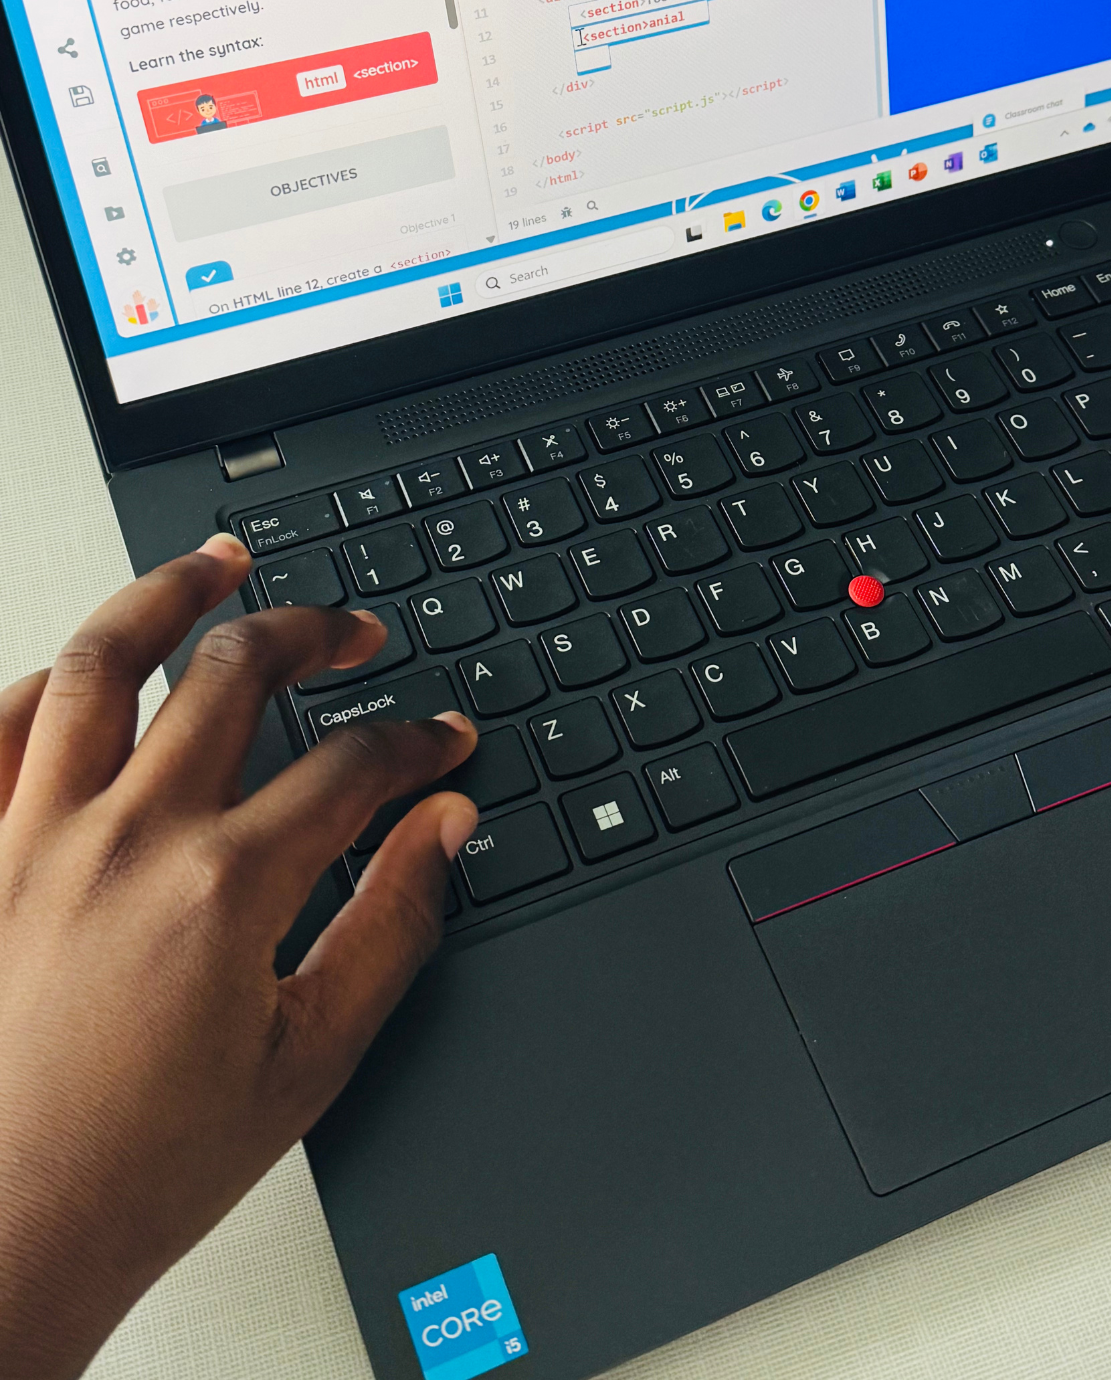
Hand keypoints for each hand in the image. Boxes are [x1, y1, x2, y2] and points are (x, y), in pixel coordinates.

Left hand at [0, 536, 477, 1379]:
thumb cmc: (136, 1171)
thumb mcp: (308, 1061)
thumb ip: (391, 927)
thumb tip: (444, 832)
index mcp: (224, 886)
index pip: (352, 766)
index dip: (416, 739)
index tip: (441, 738)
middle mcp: (125, 836)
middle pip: (238, 674)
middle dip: (315, 631)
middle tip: (352, 628)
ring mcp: (28, 835)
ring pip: (102, 661)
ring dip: (171, 594)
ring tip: (217, 565)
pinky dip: (38, 682)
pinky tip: (77, 666)